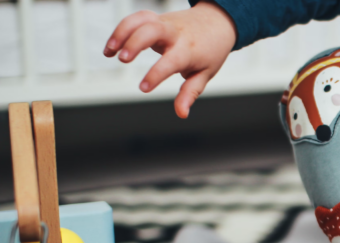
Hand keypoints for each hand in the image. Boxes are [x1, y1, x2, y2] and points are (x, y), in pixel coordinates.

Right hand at [104, 1, 236, 117]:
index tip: (143, 89)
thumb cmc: (209, 52)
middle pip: (152, 30)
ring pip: (140, 20)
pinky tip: (111, 47)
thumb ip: (190, 93)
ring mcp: (164, 23)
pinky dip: (121, 29)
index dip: (156, 74)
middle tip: (122, 60)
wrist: (216, 22)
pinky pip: (136, 19)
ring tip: (108, 53)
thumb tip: (182, 114)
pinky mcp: (156, 18)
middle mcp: (175, 34)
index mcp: (188, 51)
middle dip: (135, 43)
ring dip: (121, 33)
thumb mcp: (204, 74)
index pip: (170, 61)